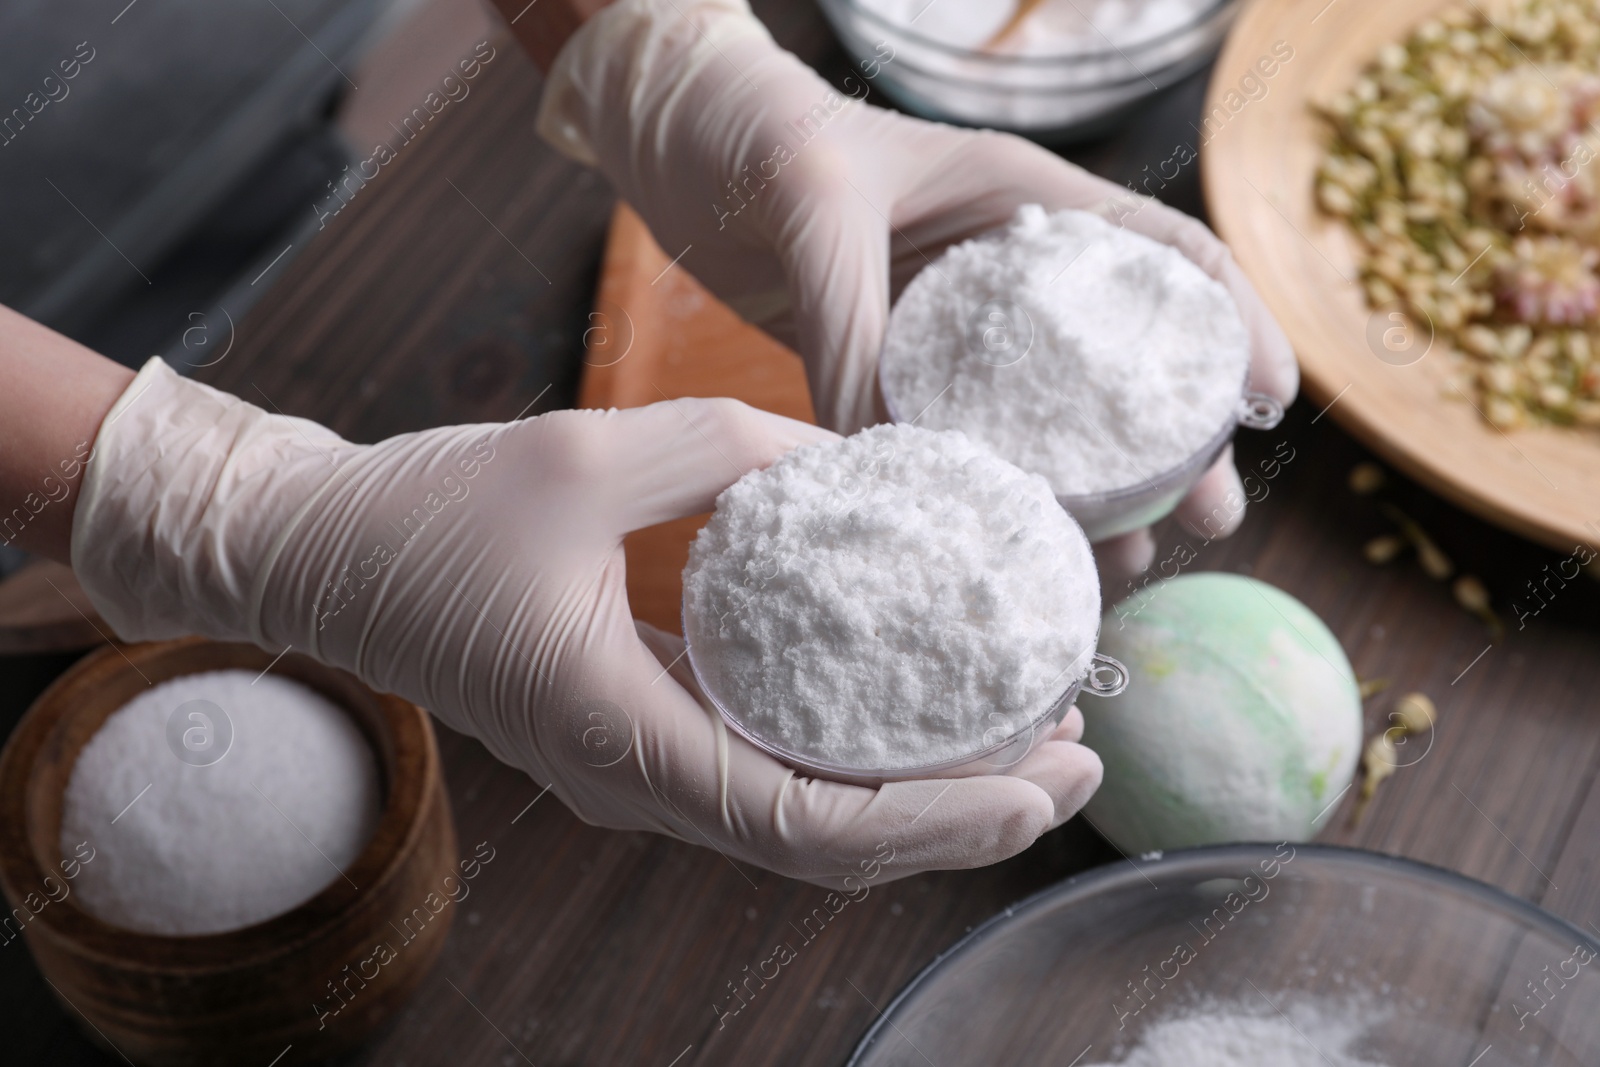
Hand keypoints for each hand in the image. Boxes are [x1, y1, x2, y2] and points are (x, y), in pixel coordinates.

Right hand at [73, 361, 1102, 886]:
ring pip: (809, 827)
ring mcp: (642, 771)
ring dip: (923, 796)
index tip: (1042, 777)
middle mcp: (642, 782)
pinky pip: (773, 776)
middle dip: (964, 816)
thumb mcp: (584, 456)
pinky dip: (862, 764)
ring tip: (1028, 737)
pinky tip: (921, 712)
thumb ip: (729, 446)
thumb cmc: (429, 516)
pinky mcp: (646, 739)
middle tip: (1076, 755)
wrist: (326, 556)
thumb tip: (856, 454)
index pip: (811, 828)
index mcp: (625, 739)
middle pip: (833, 849)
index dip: (939, 818)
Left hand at [535, 0, 1296, 580]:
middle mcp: (1006, 272)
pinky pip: (957, 441)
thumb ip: (853, 325)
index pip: (1164, 258)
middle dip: (1174, 444)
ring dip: (1088, 492)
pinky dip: (986, 494)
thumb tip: (886, 464)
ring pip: (1047, 420)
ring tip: (1117, 565)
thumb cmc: (756, 134)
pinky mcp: (895, 369)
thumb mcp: (815, 208)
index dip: (1231, 324)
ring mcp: (956, 329)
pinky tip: (1001, 550)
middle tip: (1207, 523)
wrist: (681, 143)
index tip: (1269, 402)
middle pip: (1121, 364)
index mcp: (1025, 199)